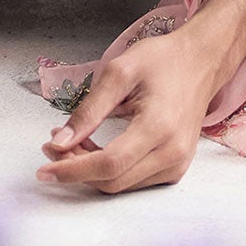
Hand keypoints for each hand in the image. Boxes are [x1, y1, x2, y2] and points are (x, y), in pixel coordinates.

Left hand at [37, 0, 245, 194]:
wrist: (202, 60)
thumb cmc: (164, 59)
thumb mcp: (121, 71)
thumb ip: (89, 108)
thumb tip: (59, 141)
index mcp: (159, 126)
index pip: (108, 164)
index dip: (72, 169)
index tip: (43, 167)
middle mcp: (172, 152)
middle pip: (111, 180)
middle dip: (76, 168)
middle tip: (55, 144)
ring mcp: (177, 164)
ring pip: (120, 185)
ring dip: (90, 171)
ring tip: (74, 144)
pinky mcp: (176, 167)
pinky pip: (134, 181)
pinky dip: (110, 171)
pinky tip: (97, 150)